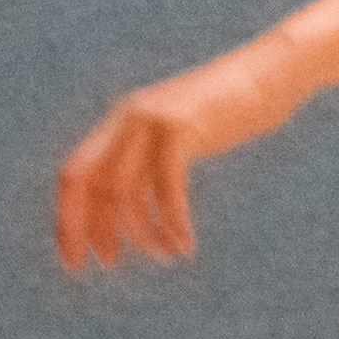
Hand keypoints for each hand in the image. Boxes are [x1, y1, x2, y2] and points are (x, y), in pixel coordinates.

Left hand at [55, 44, 303, 270]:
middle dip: (84, 227)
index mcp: (119, 121)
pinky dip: (174, 223)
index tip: (75, 259)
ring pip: (125, 191)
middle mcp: (127, 118)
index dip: (69, 219)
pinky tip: (186, 245)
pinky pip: (166, 189)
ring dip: (142, 233)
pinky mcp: (180, 128)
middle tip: (105, 265)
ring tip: (164, 255)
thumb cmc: (227, 113)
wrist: (269, 73)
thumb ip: (148, 163)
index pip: (74, 174)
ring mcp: (152, 120)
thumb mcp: (176, 138)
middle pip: (84, 180)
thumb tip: (127, 212)